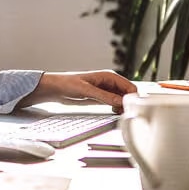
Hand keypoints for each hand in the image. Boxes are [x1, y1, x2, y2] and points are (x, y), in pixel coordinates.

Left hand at [18, 70, 137, 109]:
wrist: (55, 89)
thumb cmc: (67, 84)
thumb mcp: (86, 91)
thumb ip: (104, 96)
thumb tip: (120, 101)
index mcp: (108, 76)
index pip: (129, 86)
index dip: (133, 97)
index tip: (131, 107)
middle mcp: (109, 82)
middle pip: (128, 93)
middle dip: (129, 102)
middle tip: (126, 113)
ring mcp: (106, 90)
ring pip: (123, 99)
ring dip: (124, 106)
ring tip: (120, 113)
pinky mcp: (102, 97)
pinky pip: (115, 103)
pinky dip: (117, 108)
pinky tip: (114, 112)